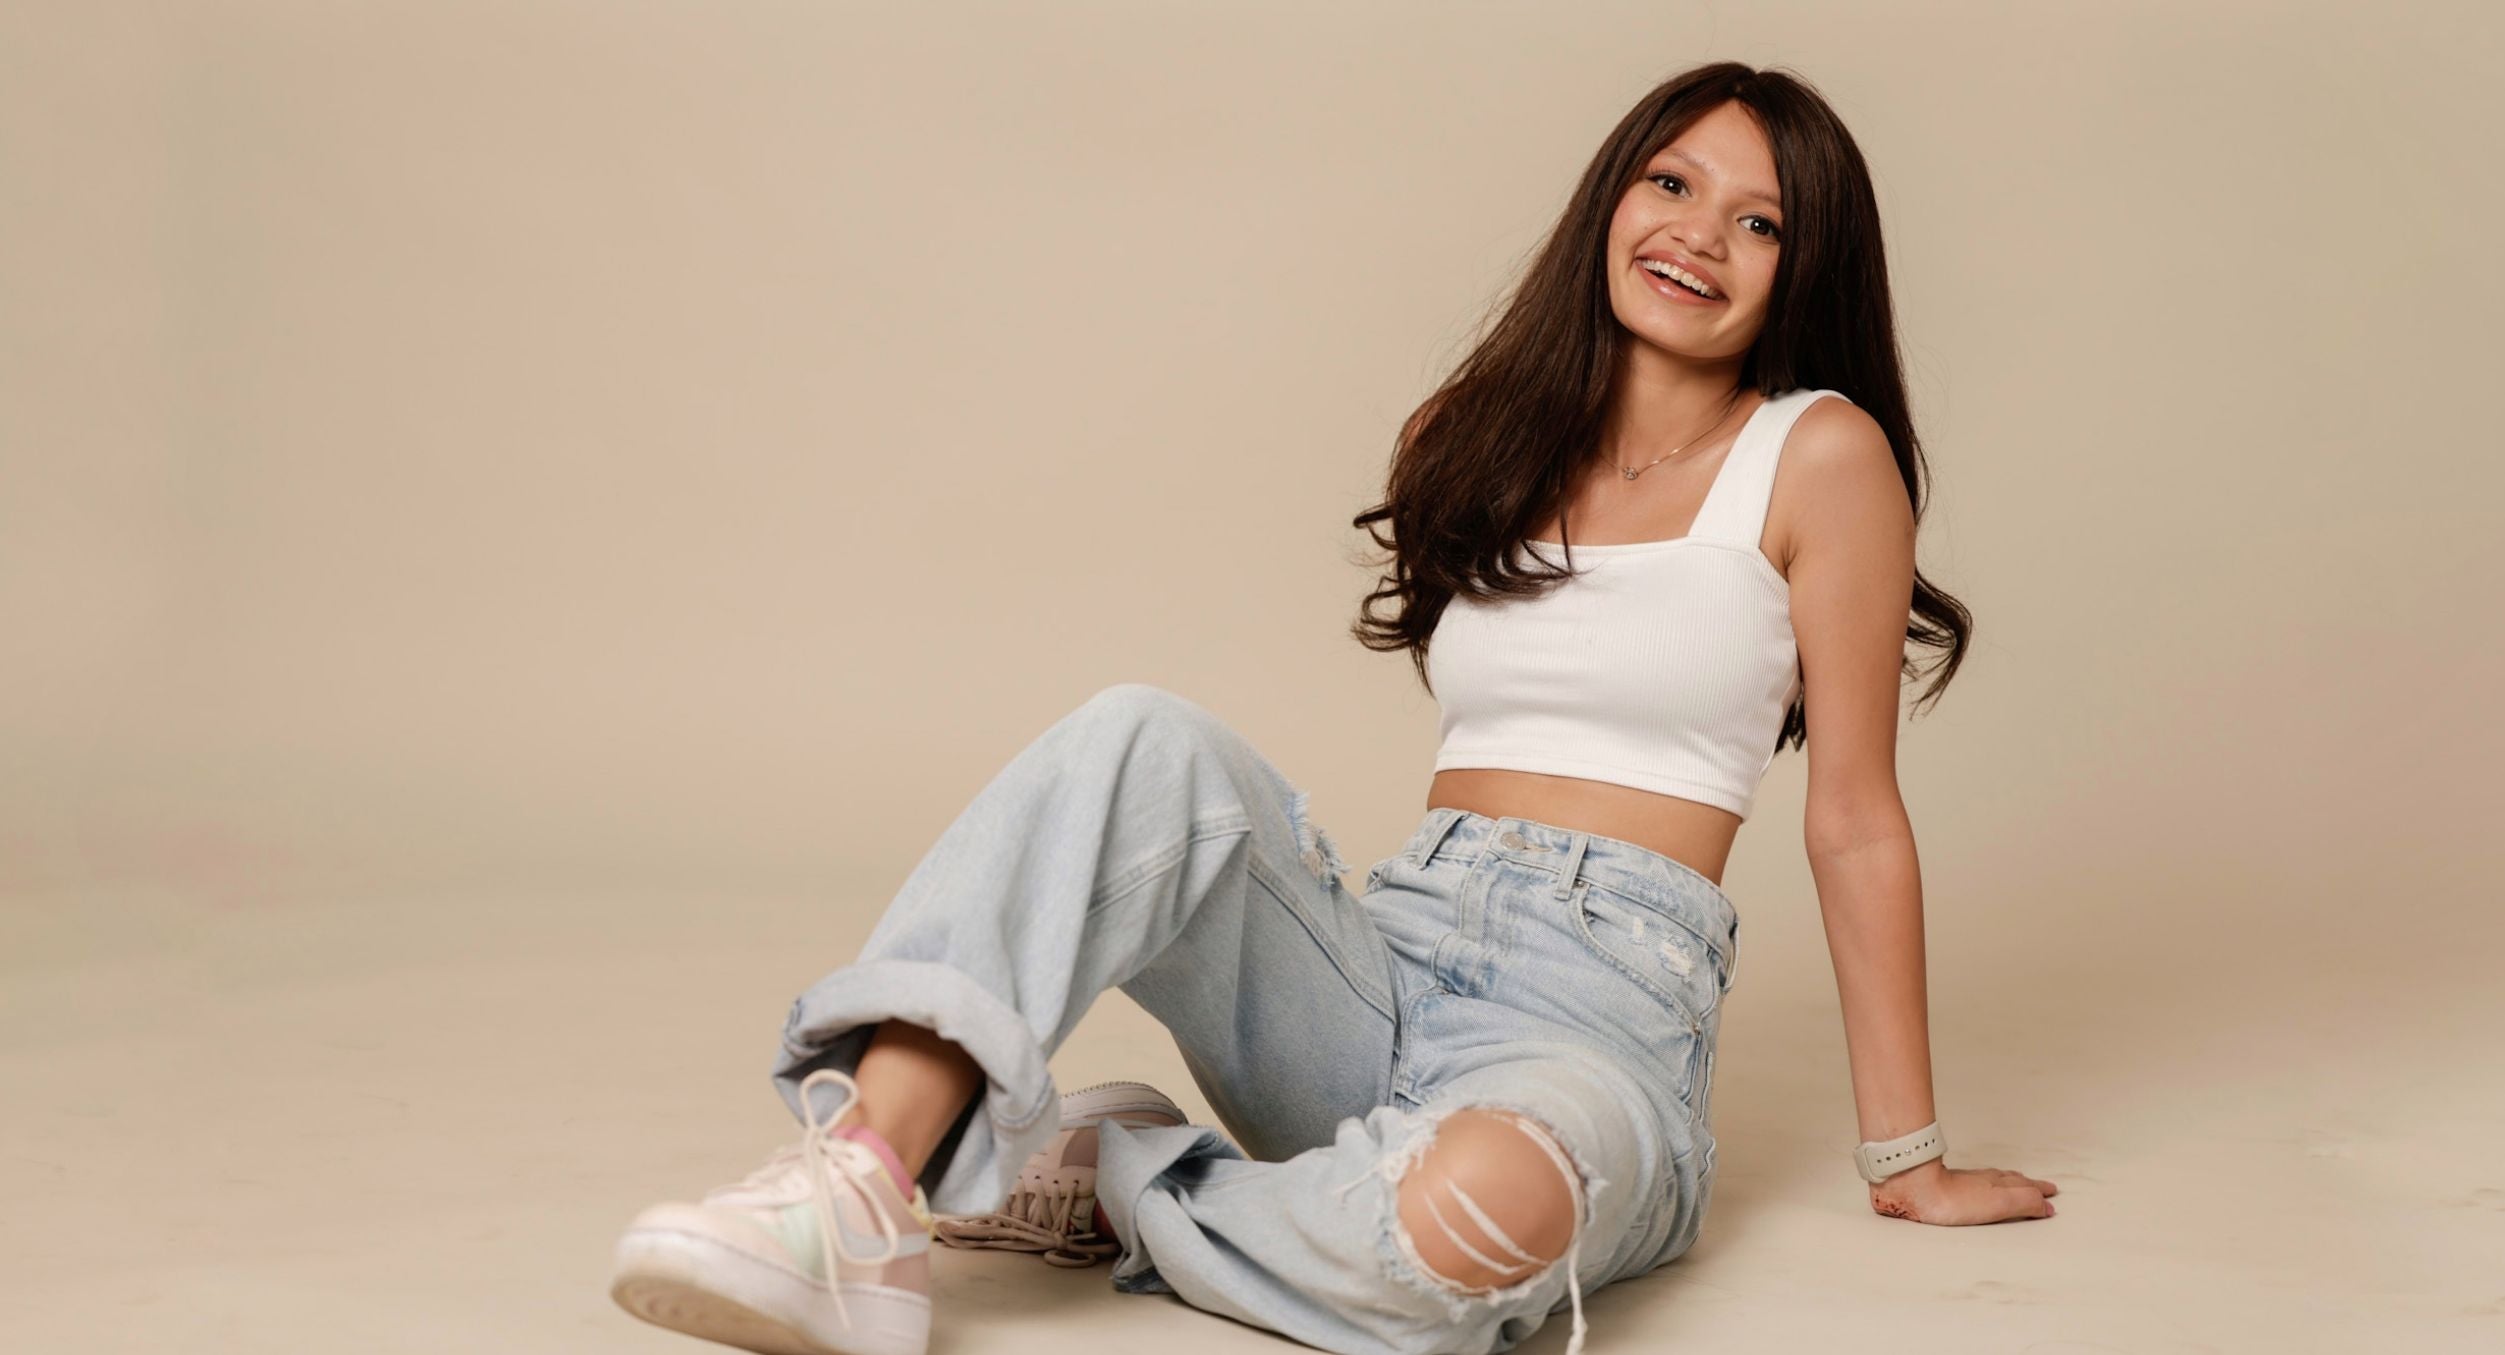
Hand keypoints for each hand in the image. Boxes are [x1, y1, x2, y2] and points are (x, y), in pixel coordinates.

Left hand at [1867, 1158, 2056, 1223]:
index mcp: (1999, 1185)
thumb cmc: (1955, 1200)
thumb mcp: (2000, 1202)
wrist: (1916, 1189)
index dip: (2040, 1192)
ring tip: (2018, 1184)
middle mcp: (1984, 1180)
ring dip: (2011, 1183)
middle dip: (2030, 1185)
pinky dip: (1989, 1184)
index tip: (2052, 1194)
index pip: (2026, 1188)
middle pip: (2013, 1181)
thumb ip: (2025, 1203)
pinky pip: (1977, 1183)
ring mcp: (1966, 1182)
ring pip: (1995, 1179)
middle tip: (2043, 1188)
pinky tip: (1981, 1188)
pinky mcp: (1948, 1187)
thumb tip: (2046, 1206)